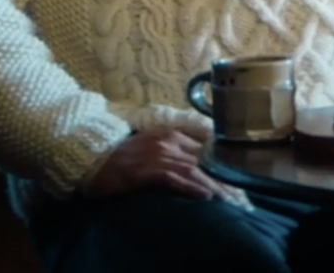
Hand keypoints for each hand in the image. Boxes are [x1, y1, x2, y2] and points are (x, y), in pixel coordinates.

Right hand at [81, 129, 245, 204]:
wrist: (93, 158)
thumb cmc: (125, 156)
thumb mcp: (155, 145)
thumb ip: (178, 149)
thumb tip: (203, 162)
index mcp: (173, 134)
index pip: (208, 148)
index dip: (224, 165)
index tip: (239, 179)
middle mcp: (170, 141)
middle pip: (205, 161)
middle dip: (224, 179)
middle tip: (240, 194)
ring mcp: (159, 155)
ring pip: (194, 171)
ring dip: (214, 186)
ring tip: (229, 200)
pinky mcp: (147, 170)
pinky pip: (175, 179)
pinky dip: (192, 187)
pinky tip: (205, 196)